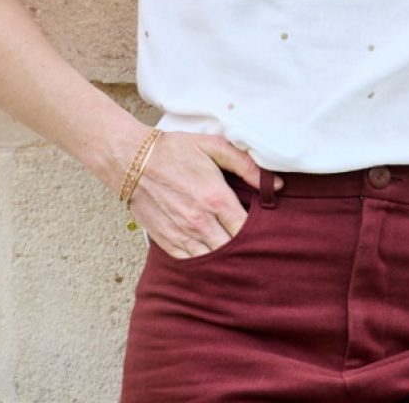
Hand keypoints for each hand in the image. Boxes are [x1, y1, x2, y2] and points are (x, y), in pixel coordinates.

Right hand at [126, 132, 281, 259]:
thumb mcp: (214, 147)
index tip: (264, 230)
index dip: (258, 232)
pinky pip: (191, 262)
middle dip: (244, 249)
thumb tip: (275, 185)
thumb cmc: (176, 151)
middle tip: (253, 245)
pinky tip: (211, 255)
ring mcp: (182, 234)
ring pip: (212, 261)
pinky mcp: (166, 242)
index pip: (246, 229)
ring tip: (235, 254)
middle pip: (232, 249)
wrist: (132, 160)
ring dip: (224, 258)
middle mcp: (200, 221)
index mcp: (215, 198)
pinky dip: (203, 262)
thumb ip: (246, 165)